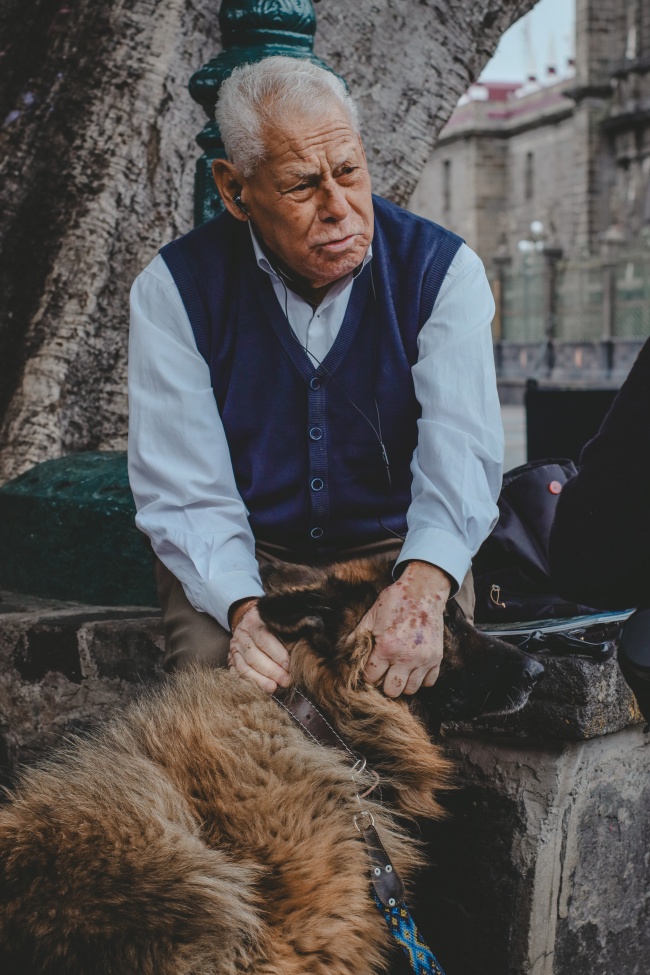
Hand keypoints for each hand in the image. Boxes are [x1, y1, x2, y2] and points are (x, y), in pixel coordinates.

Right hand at [228, 599, 290, 693]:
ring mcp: (234, 648)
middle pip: (254, 655)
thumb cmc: (271, 623)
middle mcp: (241, 634)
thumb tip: (303, 648)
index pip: (264, 638)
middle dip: (271, 670)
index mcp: (253, 620)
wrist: (250, 621)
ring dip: (260, 680)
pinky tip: (259, 690)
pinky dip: (248, 683)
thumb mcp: (278, 621)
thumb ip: (288, 631)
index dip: (277, 654)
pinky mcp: (231, 660)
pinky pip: (237, 674)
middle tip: (285, 681)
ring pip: (244, 666)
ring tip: (273, 688)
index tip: (289, 666)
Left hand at [358, 561, 450, 697]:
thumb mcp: (371, 616)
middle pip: (392, 691)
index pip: (372, 678)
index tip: (370, 668)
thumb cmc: (395, 602)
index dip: (368, 675)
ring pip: (411, 690)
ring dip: (402, 683)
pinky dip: (420, 679)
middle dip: (384, 684)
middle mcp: (406, 657)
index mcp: (387, 647)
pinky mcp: (436, 658)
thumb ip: (357, 636)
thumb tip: (343, 652)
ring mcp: (423, 659)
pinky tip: (413, 668)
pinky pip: (429, 682)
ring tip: (398, 670)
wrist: (423, 591)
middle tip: (384, 672)